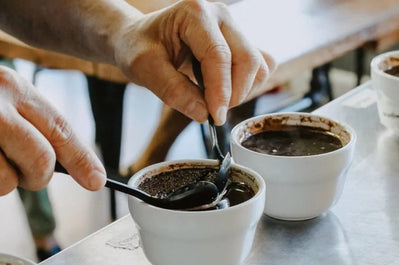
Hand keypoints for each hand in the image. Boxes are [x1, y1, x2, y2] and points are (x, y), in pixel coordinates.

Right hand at [0, 65, 105, 202]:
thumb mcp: (0, 100)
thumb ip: (37, 128)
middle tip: (14, 165)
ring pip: (6, 185)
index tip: (97, 181)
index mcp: (13, 88)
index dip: (83, 160)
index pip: (60, 130)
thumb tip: (86, 172)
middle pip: (41, 164)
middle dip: (32, 175)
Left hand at [114, 0, 274, 124]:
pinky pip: (260, 68)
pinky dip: (247, 86)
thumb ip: (172, 91)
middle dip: (233, 94)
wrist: (138, 40)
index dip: (220, 91)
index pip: (219, 55)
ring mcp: (233, 28)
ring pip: (259, 65)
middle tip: (211, 112)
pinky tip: (222, 91)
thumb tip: (204, 113)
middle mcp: (220, 16)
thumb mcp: (143, 69)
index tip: (214, 117)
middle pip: (247, 60)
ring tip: (213, 99)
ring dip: (241, 91)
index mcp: (195, 13)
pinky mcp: (240, 42)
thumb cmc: (137, 48)